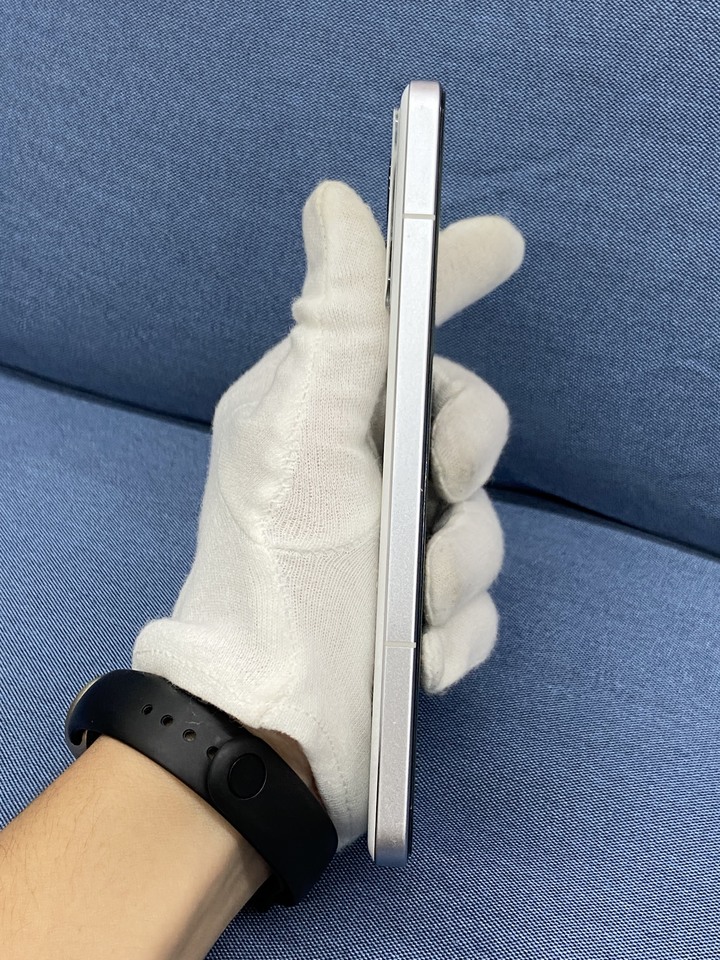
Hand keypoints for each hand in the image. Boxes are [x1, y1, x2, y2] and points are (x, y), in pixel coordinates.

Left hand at [132, 181, 523, 846]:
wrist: (274, 706)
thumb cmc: (278, 559)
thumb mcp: (304, 425)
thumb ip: (338, 319)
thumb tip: (336, 205)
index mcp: (326, 408)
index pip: (398, 319)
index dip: (449, 273)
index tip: (499, 242)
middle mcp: (362, 465)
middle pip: (464, 415)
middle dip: (470, 445)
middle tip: (448, 479)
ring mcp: (393, 538)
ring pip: (481, 516)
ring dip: (461, 561)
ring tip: (420, 601)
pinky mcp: (418, 607)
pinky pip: (480, 597)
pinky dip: (457, 624)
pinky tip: (421, 652)